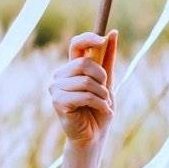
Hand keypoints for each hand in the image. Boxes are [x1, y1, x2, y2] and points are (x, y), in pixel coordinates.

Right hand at [49, 29, 116, 148]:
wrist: (95, 134)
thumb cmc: (99, 108)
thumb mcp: (107, 80)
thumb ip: (108, 58)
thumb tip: (112, 32)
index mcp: (71, 67)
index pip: (76, 44)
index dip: (88, 38)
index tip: (102, 40)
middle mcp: (60, 76)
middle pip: (83, 63)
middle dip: (101, 77)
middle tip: (105, 92)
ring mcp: (56, 89)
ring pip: (85, 81)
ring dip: (102, 94)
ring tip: (104, 104)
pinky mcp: (57, 102)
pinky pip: (84, 96)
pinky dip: (99, 103)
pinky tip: (102, 110)